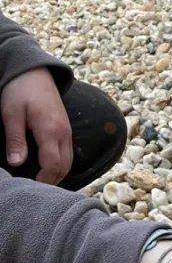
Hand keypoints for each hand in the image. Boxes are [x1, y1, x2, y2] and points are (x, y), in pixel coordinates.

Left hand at [1, 68, 72, 183]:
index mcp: (50, 130)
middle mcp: (64, 133)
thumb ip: (15, 139)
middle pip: (65, 166)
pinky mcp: (66, 129)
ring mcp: (67, 131)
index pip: (53, 164)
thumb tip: (16, 164)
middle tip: (36, 190)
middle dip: (52, 181)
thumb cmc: (19, 91)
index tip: (33, 188)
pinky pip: (68, 153)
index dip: (44, 180)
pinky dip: (60, 165)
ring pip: (69, 161)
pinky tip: (47, 168)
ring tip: (42, 182)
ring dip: (58, 174)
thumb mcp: (11, 114)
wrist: (34, 72)